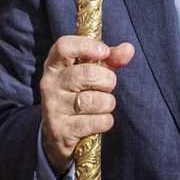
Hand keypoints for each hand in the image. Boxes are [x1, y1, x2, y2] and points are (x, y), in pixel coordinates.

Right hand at [38, 36, 134, 173]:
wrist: (56, 134)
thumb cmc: (78, 95)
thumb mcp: (91, 75)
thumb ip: (109, 60)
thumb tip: (129, 48)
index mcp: (54, 65)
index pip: (64, 46)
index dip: (87, 46)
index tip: (104, 52)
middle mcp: (50, 84)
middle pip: (88, 73)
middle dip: (108, 81)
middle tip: (106, 87)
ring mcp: (53, 107)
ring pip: (95, 100)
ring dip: (107, 104)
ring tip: (101, 106)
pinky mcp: (61, 129)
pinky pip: (96, 121)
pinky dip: (105, 122)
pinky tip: (97, 121)